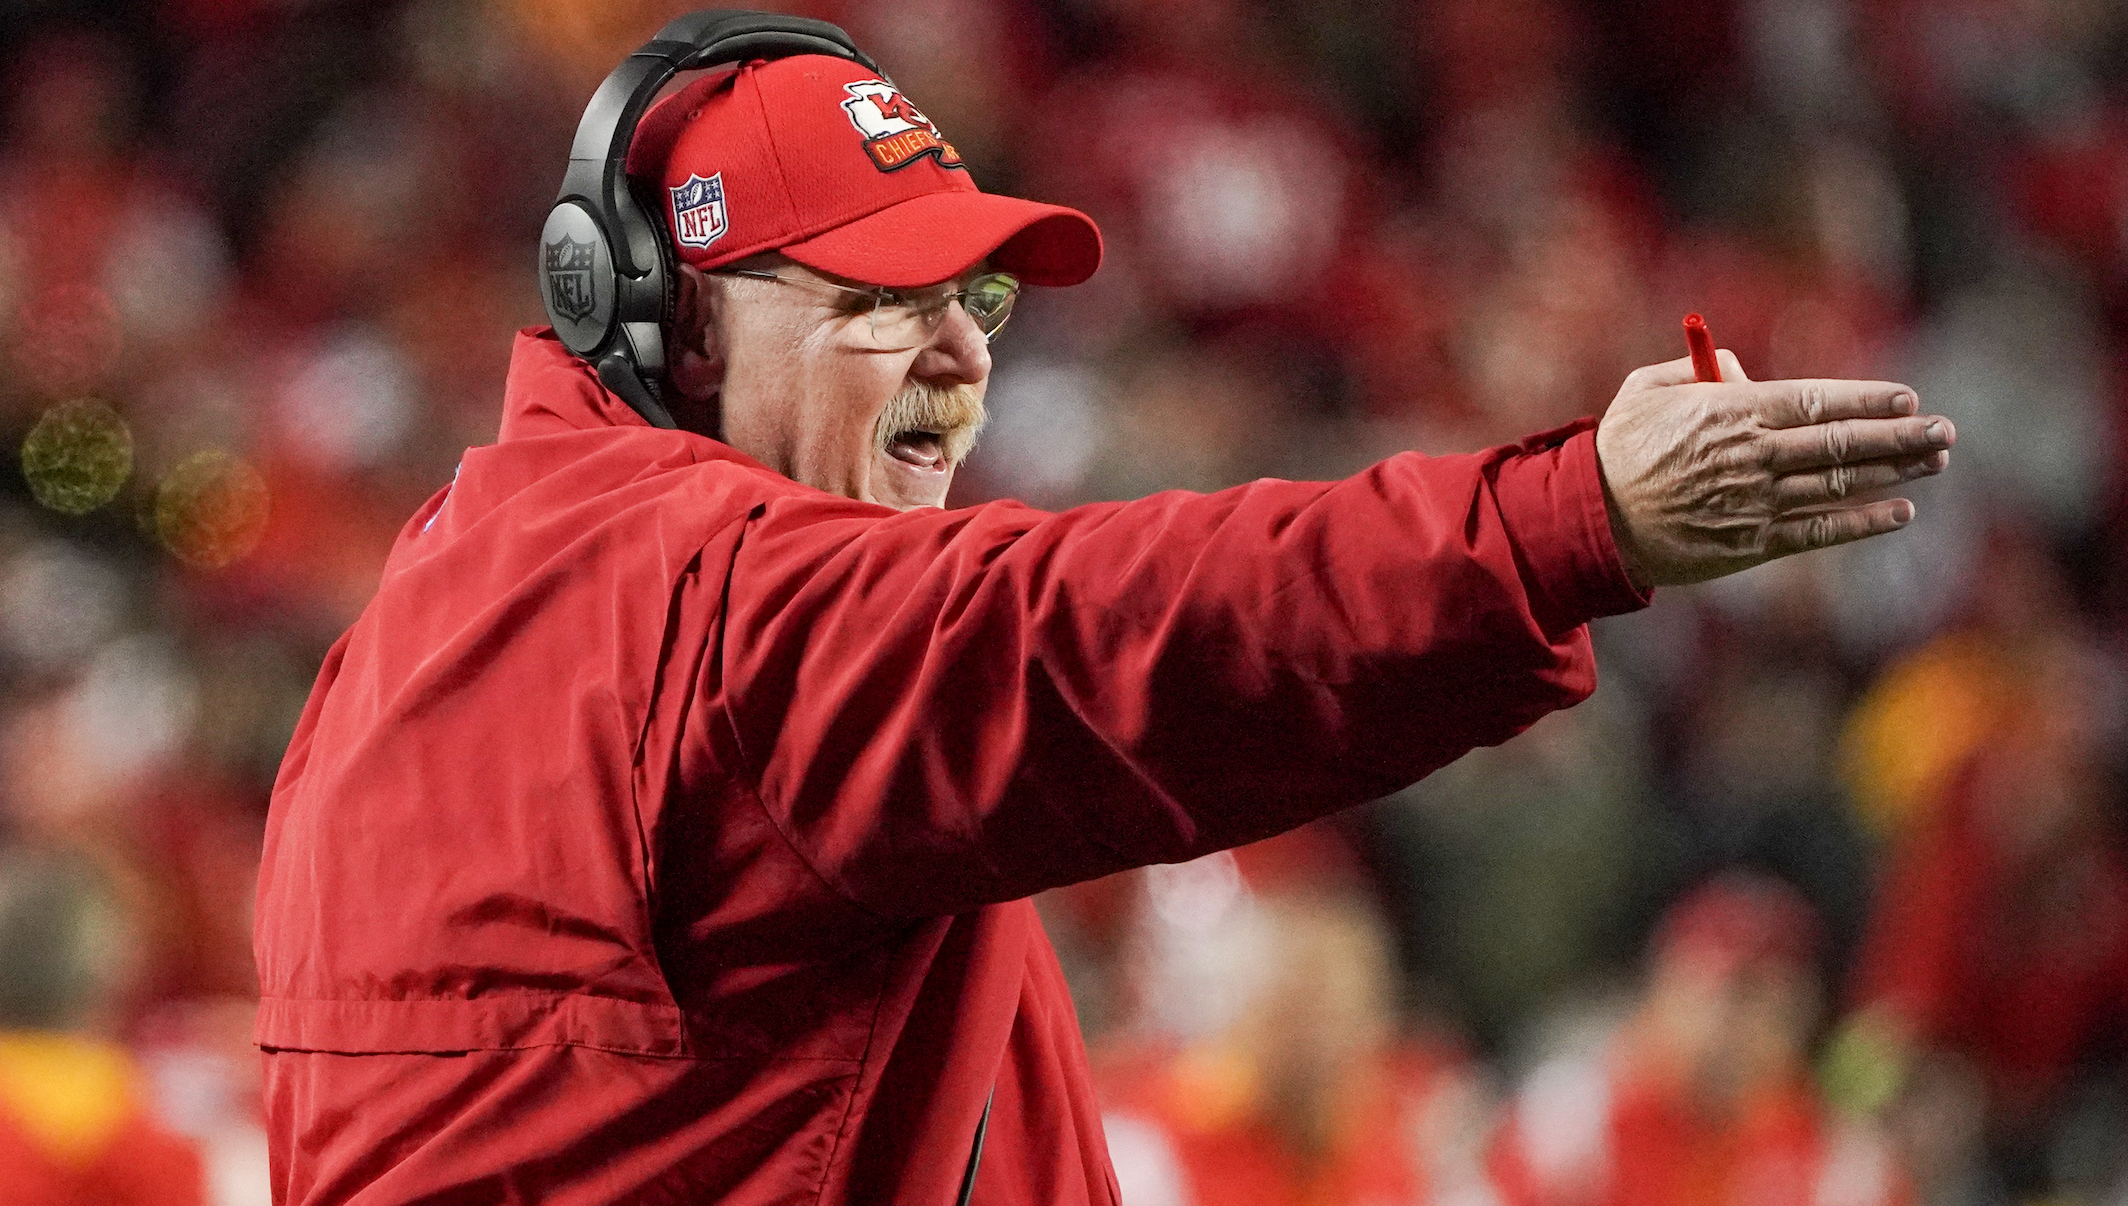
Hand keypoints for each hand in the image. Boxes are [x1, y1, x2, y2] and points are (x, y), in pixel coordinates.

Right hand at [1595, 351, 1954, 587]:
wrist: (1591, 521)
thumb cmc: (1618, 449)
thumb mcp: (1646, 389)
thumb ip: (1700, 370)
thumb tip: (1747, 372)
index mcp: (1732, 413)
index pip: (1819, 401)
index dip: (1869, 400)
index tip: (1908, 399)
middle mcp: (1754, 456)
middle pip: (1843, 443)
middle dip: (1902, 436)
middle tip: (1946, 431)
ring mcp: (1757, 503)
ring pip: (1840, 484)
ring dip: (1895, 473)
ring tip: (1935, 462)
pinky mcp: (1752, 544)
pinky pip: (1820, 532)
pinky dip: (1863, 522)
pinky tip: (1899, 513)